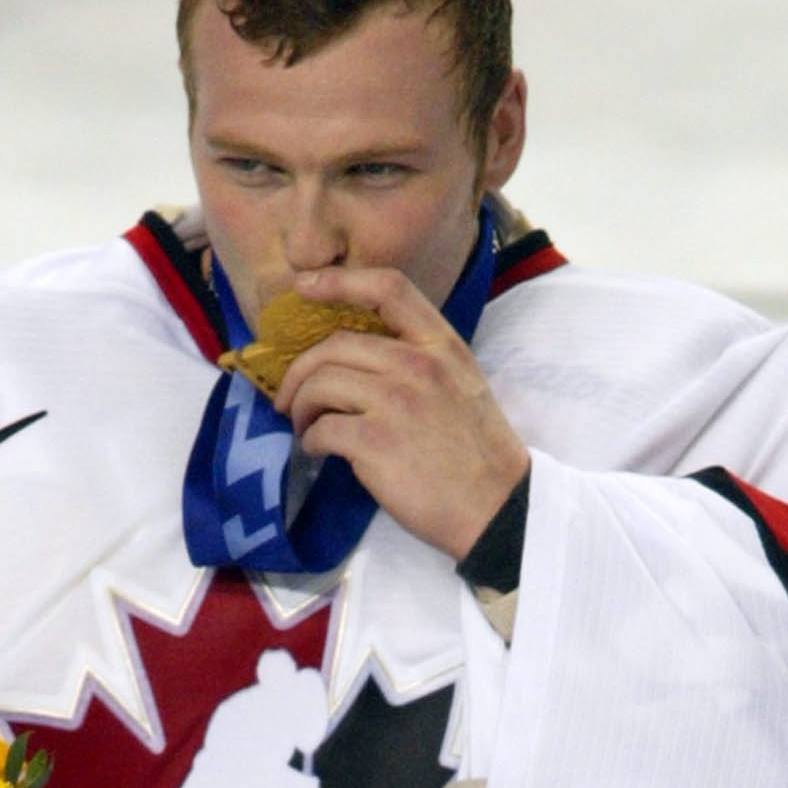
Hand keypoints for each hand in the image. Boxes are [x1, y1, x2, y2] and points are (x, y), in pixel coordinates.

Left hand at [275, 265, 529, 561]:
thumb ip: (420, 361)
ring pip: (320, 384)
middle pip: (335, 345)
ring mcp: (396, 402)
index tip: (304, 287)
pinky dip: (311, 441)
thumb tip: (358, 362)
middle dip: (299, 371)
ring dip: (300, 407)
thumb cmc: (477, 452)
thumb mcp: (462, 384)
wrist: (498, 507)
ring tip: (305, 428)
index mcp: (442, 345)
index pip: (387, 288)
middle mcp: (418, 364)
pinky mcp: (375, 442)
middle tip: (290, 398)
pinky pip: (321, 429)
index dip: (339, 281)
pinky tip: (318, 452)